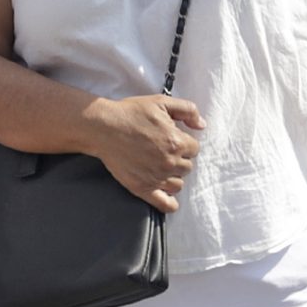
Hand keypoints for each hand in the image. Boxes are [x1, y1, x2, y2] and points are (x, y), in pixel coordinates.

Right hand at [85, 94, 203, 212]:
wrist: (104, 127)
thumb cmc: (131, 113)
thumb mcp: (162, 102)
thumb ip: (188, 110)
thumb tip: (202, 126)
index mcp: (176, 141)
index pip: (194, 149)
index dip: (185, 143)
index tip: (174, 140)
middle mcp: (169, 162)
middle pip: (187, 167)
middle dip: (179, 159)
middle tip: (164, 151)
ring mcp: (156, 177)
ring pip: (178, 184)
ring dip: (173, 176)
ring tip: (161, 167)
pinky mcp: (143, 188)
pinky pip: (165, 204)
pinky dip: (170, 203)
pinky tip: (166, 195)